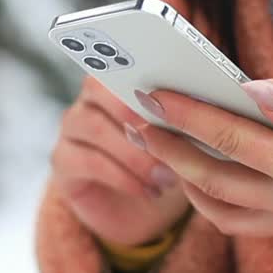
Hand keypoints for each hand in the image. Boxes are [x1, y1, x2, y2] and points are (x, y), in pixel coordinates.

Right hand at [52, 78, 188, 246]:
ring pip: (94, 126)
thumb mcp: (182, 140)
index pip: (116, 62)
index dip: (135, 72)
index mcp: (117, 83)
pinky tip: (149, 190)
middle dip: (133, 110)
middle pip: (98, 88)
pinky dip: (123, 176)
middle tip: (165, 134)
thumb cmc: (166, 164)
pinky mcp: (64, 162)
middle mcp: (89, 100)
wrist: (142, 211)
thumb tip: (208, 102)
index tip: (162, 91)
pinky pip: (88, 161)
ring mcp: (72, 130)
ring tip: (165, 175)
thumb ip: (186, 115)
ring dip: (134, 152)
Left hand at [128, 80, 272, 246]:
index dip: (187, 115)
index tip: (152, 93)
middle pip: (210, 178)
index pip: (232, 141)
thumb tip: (252, 89)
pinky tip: (196, 170)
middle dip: (166, 147)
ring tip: (154, 142)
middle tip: (132, 118)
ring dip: (180, 176)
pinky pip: (235, 219)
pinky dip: (206, 196)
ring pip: (216, 207)